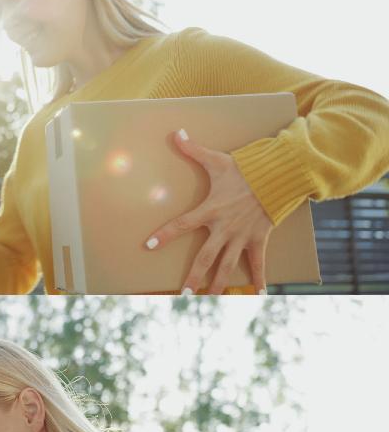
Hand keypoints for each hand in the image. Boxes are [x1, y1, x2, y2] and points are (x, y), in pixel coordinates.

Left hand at [144, 129, 273, 293]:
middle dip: (194, 277)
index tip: (149, 246)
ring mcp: (242, 236)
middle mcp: (225, 228)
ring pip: (228, 265)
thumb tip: (175, 131)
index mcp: (210, 210)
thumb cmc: (247, 168)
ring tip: (211, 300)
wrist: (281, 174)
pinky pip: (258, 262)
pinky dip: (259, 278)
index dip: (165, 235)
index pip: (181, 225)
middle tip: (183, 294)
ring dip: (220, 284)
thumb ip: (193, 149)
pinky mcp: (259, 239)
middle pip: (205, 257)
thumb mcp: (217, 159)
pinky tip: (258, 294)